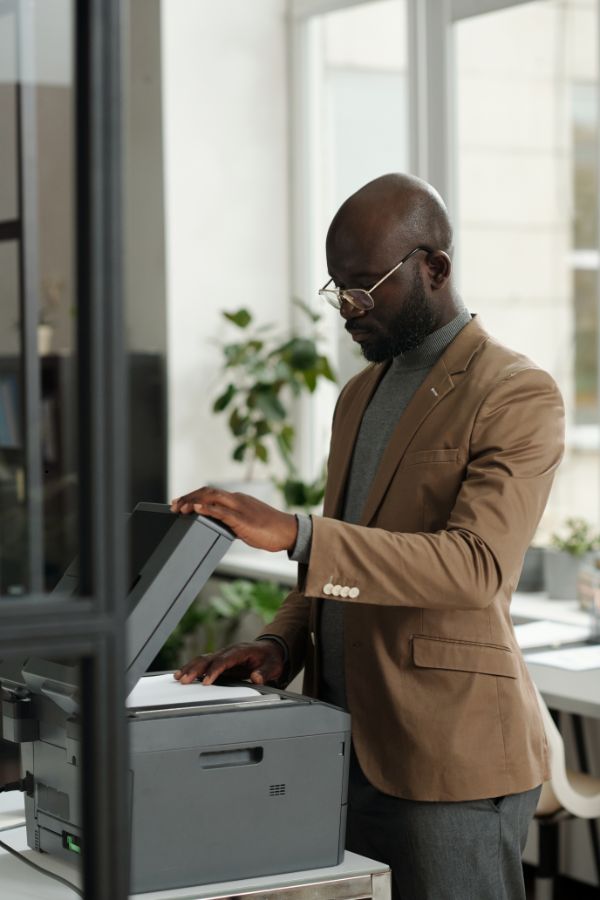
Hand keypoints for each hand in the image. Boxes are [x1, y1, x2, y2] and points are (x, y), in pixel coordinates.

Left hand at [170, 487, 297, 551]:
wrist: (288, 531)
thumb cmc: (270, 530)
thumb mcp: (247, 523)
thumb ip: (232, 522)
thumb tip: (219, 526)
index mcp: (238, 500)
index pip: (211, 493)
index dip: (194, 496)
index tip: (180, 501)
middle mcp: (237, 499)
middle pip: (208, 492)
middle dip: (188, 497)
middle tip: (174, 505)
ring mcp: (240, 507)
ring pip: (212, 498)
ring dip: (193, 502)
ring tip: (179, 508)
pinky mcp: (242, 519)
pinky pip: (221, 511)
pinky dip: (206, 509)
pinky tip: (195, 510)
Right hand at [174, 640, 284, 685]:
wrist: (270, 649)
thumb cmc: (270, 659)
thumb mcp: (273, 666)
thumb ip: (265, 672)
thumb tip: (256, 677)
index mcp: (241, 651)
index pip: (224, 660)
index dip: (214, 671)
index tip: (205, 682)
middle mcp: (229, 651)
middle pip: (209, 658)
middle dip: (195, 669)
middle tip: (184, 680)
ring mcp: (223, 655)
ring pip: (203, 659)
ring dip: (190, 668)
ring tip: (178, 678)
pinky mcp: (220, 661)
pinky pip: (204, 663)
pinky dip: (192, 668)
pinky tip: (182, 675)